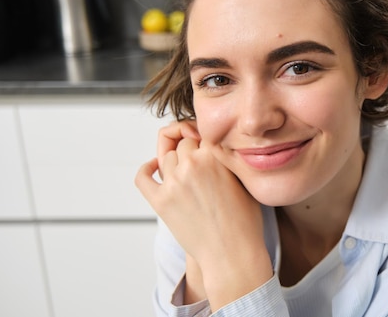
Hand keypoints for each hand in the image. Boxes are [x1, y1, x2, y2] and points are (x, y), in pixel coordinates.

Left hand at [135, 121, 272, 309]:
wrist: (233, 255)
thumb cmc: (244, 221)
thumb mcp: (244, 178)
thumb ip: (227, 156)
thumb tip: (212, 144)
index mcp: (215, 154)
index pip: (201, 133)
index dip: (204, 141)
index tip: (207, 149)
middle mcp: (192, 165)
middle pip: (183, 144)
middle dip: (191, 153)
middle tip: (202, 170)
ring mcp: (173, 183)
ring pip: (167, 158)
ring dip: (176, 164)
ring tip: (190, 180)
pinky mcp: (160, 201)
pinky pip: (143, 177)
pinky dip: (146, 169)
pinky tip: (154, 168)